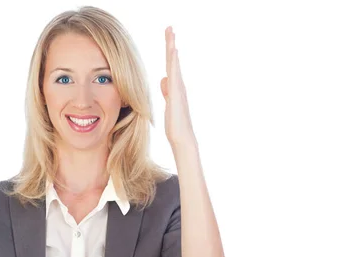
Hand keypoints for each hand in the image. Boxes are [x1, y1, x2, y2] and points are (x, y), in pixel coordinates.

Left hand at [160, 26, 196, 148]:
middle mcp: (178, 85)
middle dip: (171, 44)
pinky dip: (174, 62)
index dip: (169, 52)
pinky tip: (173, 52)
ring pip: (174, 64)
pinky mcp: (177, 94)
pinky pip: (175, 74)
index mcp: (175, 87)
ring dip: (172, 48)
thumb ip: (167, 91)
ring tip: (170, 33)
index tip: (168, 37)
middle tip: (170, 28)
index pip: (171, 66)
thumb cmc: (175, 124)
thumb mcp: (168, 104)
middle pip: (173, 60)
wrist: (182, 137)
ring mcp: (178, 88)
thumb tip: (164, 79)